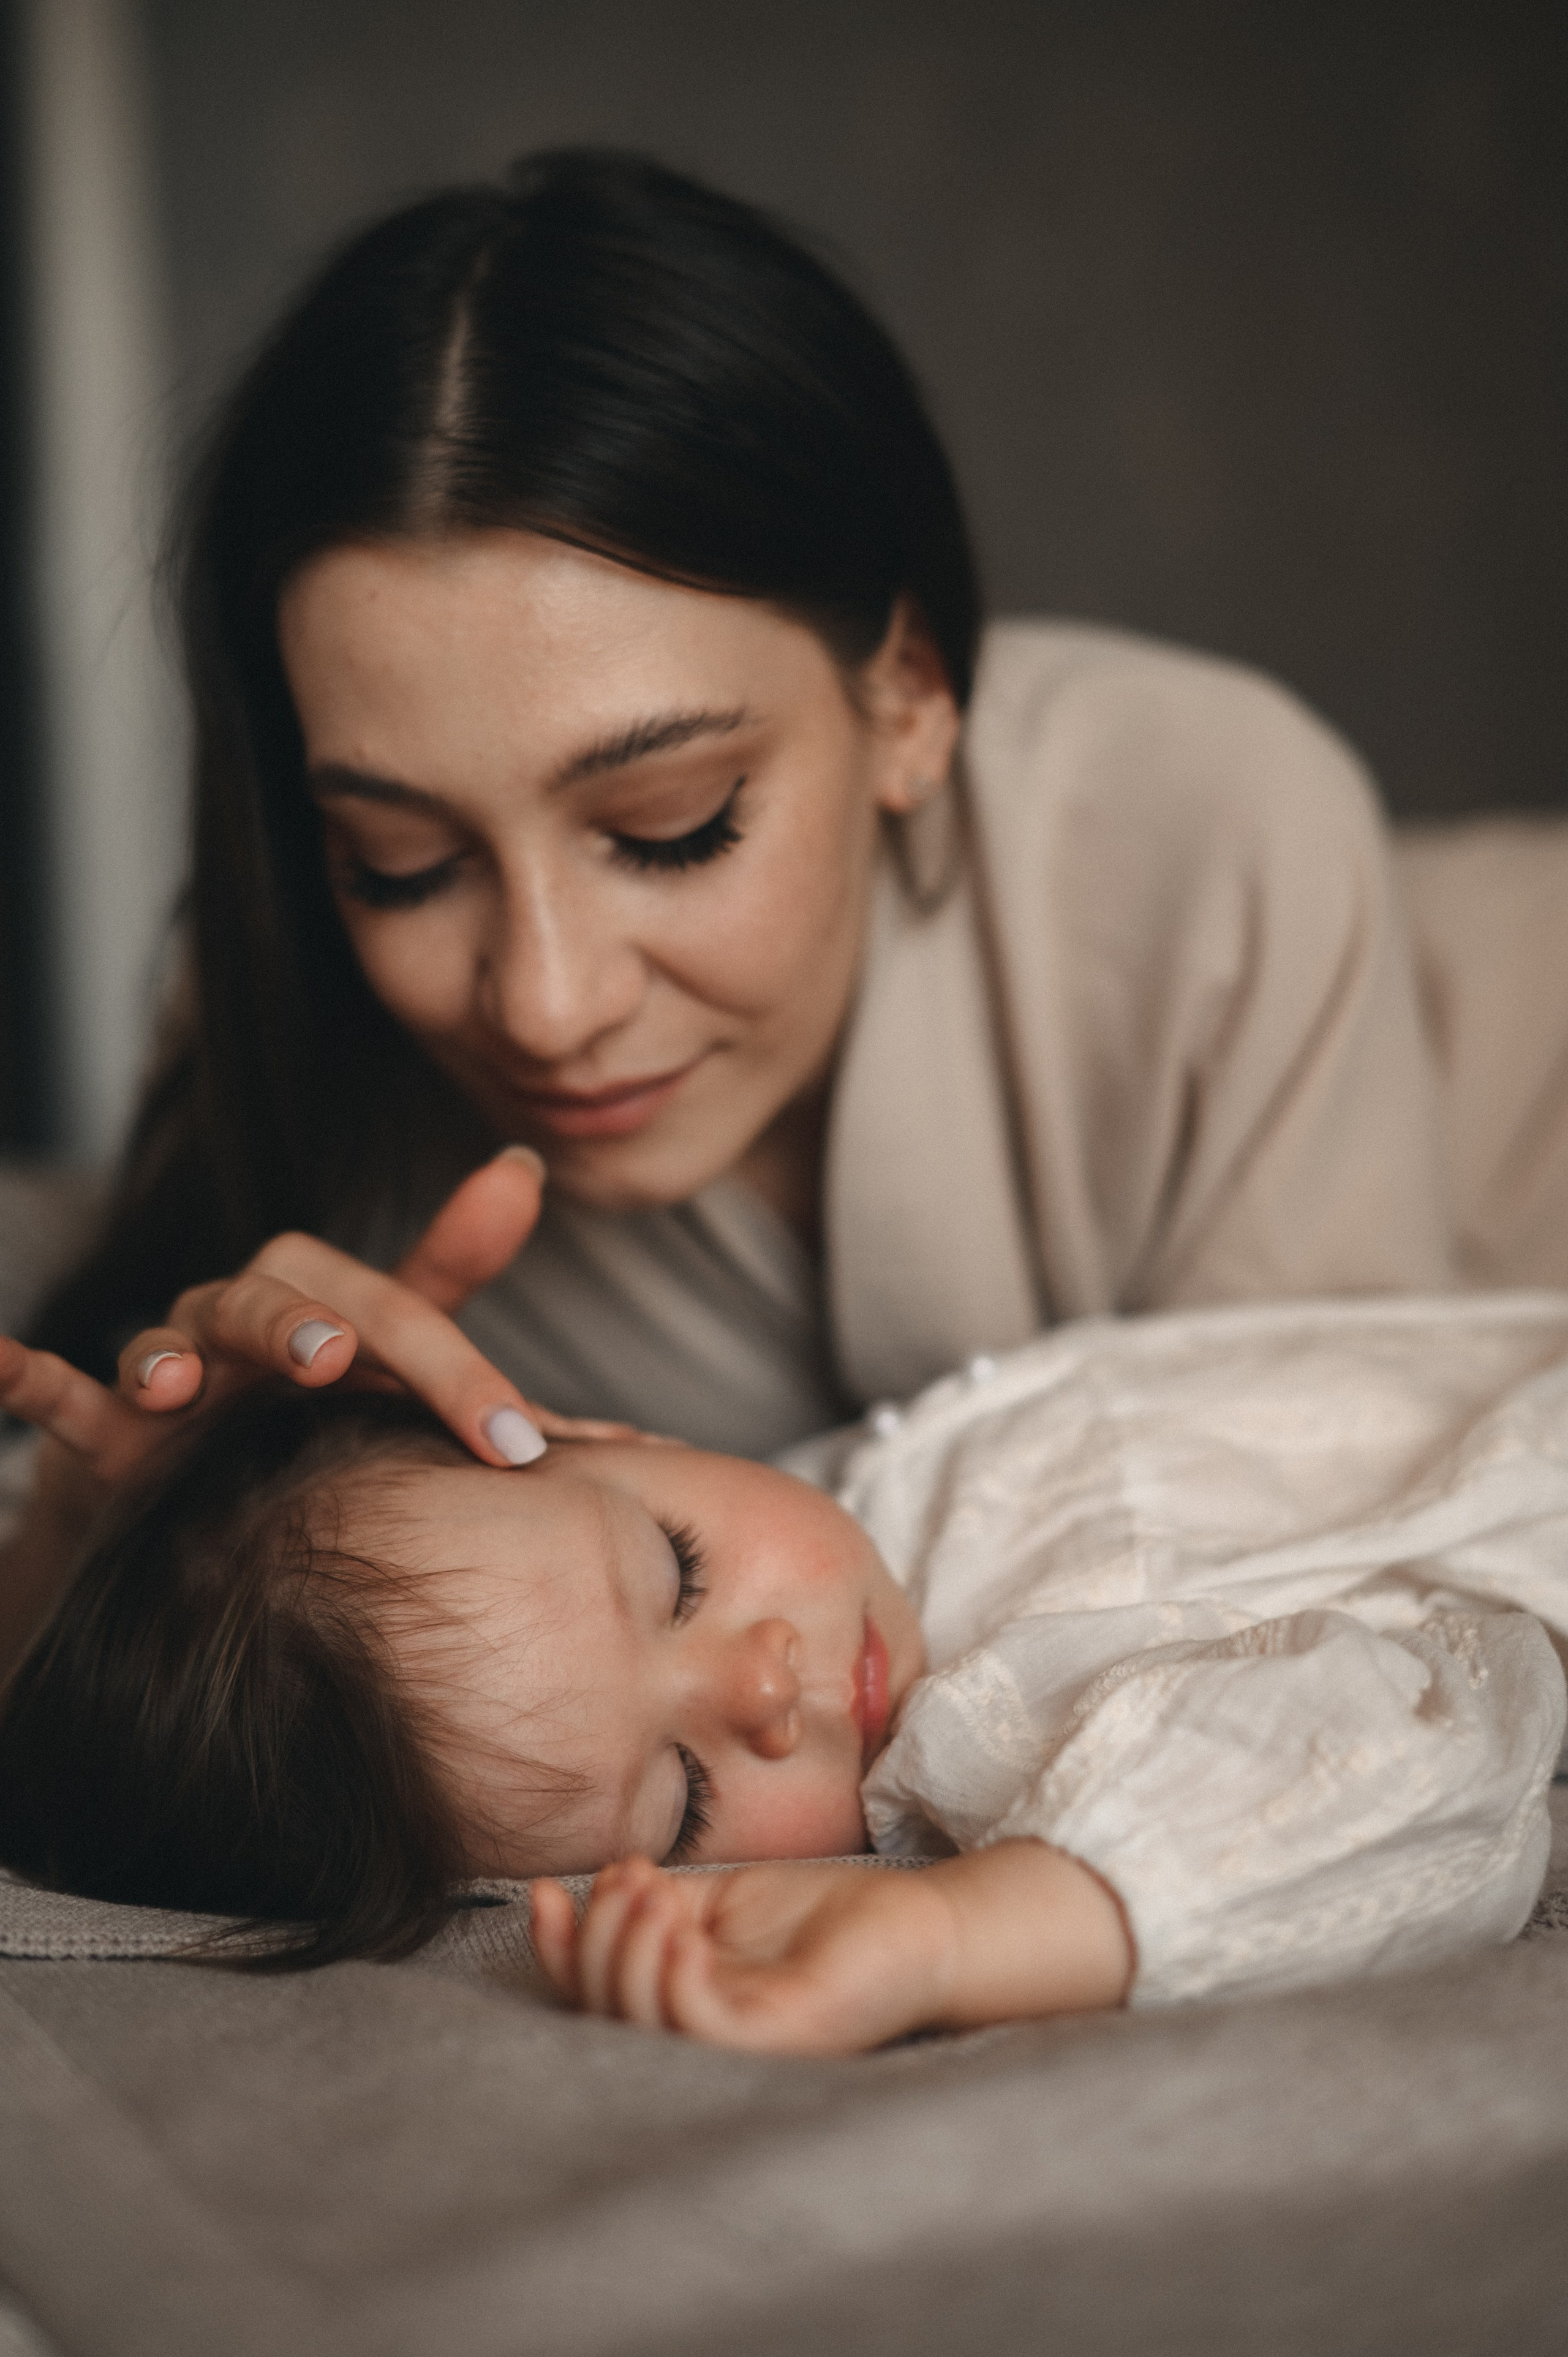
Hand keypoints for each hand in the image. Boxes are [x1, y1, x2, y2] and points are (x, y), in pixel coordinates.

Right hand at [17, 1146, 630, 1471]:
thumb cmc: (310, 1400)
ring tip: (175, 1383)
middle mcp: (241, 1322)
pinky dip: (18, 1372)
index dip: (458, 1373)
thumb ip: (451, 1266)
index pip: (393, 1318)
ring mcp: (168, 1374)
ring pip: (162, 1346)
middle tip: (335, 1359)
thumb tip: (525, 1160)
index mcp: (321, 1302)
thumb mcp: (388, 1341)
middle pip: (271, 1305)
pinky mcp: (102, 1430)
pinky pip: (54, 1394)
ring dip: (166, 1357)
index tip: (524, 1443)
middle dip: (302, 1330)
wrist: (211, 1490)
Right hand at [530, 1843, 1132, 2054]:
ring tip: (653, 1893)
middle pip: (606, 2010)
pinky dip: (674, 1974)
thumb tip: (599, 1883)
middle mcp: (700, 2035)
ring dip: (629, 1950)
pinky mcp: (778, 2041)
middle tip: (631, 1882)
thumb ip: (660, 1899)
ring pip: (643, 2022)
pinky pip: (701, 2025)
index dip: (559, 1949)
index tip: (545, 1891)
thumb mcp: (722, 1898)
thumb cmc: (821, 1918)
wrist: (910, 1924)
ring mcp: (738, 2045)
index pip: (594, 1993)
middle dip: (598, 1939)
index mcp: (680, 2001)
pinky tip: (681, 1927)